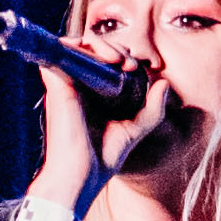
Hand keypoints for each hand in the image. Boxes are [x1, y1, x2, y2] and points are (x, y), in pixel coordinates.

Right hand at [27, 55, 168, 220]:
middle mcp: (75, 86)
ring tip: (119, 59)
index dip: (123, 58)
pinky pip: (64, 49)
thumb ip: (151, 110)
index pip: (105, 63)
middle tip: (130, 65)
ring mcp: (64, 82)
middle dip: (117, 49)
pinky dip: (84, 45)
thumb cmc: (101, 159)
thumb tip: (163, 83)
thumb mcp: (134, 130)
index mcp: (90, 95)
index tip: (137, 71)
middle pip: (94, 50)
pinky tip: (107, 58)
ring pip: (81, 45)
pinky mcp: (57, 82)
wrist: (79, 176)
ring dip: (103, 44)